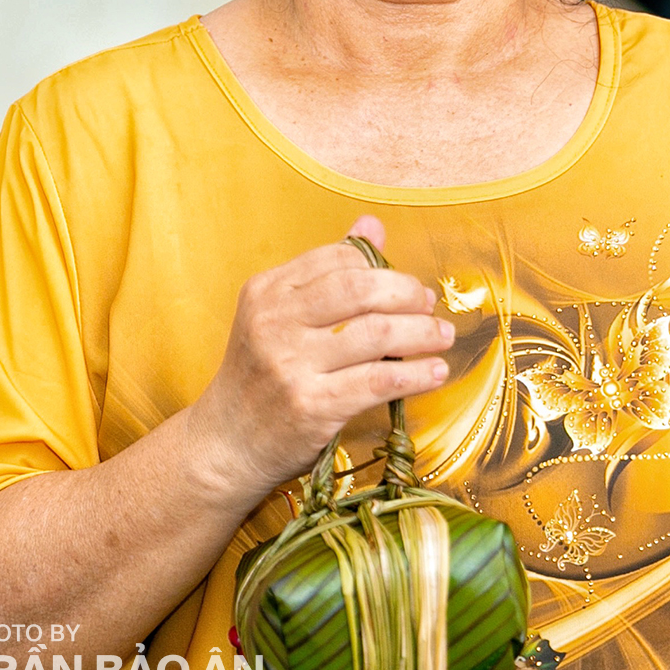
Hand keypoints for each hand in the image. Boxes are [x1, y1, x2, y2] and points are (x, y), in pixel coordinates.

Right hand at [184, 216, 452, 493]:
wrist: (226, 444)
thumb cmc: (260, 377)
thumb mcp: (278, 317)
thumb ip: (325, 272)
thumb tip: (371, 225)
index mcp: (266, 291)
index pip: (338, 259)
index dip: (382, 268)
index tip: (407, 286)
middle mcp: (274, 322)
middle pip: (360, 289)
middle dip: (407, 294)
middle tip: (429, 306)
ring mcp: (290, 364)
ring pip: (376, 333)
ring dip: (422, 333)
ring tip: (442, 337)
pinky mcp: (311, 405)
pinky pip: (378, 381)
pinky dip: (416, 374)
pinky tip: (435, 372)